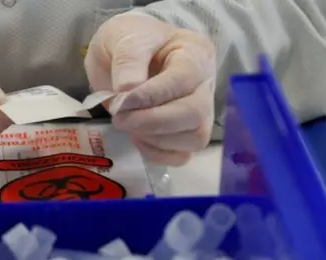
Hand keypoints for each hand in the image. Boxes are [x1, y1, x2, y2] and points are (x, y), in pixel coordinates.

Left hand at [85, 13, 215, 165]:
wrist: (122, 54)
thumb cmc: (129, 42)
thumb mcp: (124, 39)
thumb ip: (128, 61)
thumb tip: (129, 89)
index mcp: (195, 53)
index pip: (183, 80)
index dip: (152, 96)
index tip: (122, 101)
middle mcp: (205, 84)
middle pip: (195, 114)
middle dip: (153, 122)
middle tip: (120, 118)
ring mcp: (200, 112)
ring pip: (194, 139)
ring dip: (155, 139)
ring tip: (128, 123)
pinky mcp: (185, 134)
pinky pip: (181, 155)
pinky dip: (156, 153)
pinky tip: (137, 137)